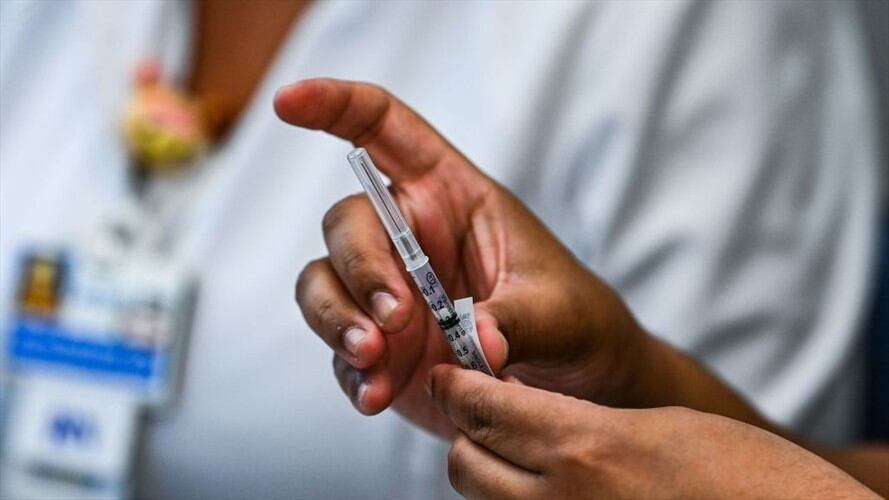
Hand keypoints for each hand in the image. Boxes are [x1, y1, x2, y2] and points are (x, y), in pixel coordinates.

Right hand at [275, 79, 647, 435]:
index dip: (334, 105)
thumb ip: (521, 321)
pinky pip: (340, 351)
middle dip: (360, 269)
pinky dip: (351, 374)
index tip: (288, 101)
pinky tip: (377, 396)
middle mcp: (409, 237)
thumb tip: (482, 340)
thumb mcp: (562, 313)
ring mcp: (387, 293)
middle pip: (347, 224)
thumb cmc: (573, 322)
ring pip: (323, 284)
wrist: (572, 387)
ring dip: (337, 319)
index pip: (385, 130)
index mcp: (451, 195)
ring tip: (374, 360)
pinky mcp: (379, 347)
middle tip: (394, 320)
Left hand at [429, 365, 878, 499]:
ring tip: (522, 449)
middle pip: (465, 464)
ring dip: (489, 472)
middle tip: (489, 409)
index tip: (449, 374)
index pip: (481, 410)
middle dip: (469, 433)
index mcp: (584, 447)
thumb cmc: (744, 473)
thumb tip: (535, 419)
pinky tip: (553, 486)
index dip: (457, 387)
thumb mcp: (659, 423)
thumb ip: (584, 422)